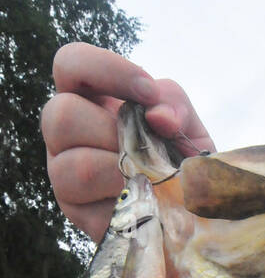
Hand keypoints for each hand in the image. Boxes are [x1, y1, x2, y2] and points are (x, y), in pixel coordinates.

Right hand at [42, 42, 214, 241]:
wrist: (190, 210)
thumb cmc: (178, 155)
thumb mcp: (185, 122)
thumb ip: (174, 104)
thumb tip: (158, 116)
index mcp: (87, 99)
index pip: (69, 63)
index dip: (105, 69)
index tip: (148, 92)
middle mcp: (66, 135)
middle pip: (61, 116)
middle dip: (113, 131)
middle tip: (145, 148)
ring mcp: (65, 175)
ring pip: (74, 166)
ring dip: (121, 170)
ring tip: (148, 177)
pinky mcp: (78, 213)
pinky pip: (92, 207)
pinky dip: (128, 202)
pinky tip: (147, 201)